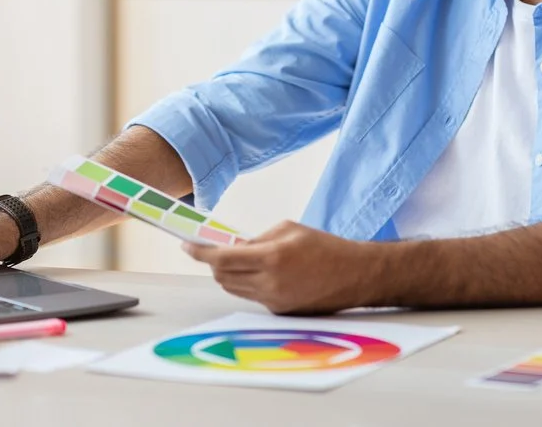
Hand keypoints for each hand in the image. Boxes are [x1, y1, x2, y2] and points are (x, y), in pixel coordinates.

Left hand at [182, 221, 376, 314]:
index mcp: (272, 257)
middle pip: (222, 276)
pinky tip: (260, 273)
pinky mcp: (279, 312)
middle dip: (213, 263)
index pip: (221, 258)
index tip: (187, 245)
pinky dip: (247, 283)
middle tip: (212, 250)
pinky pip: (251, 296)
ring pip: (234, 288)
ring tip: (238, 260)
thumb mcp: (288, 229)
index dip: (200, 252)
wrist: (353, 275)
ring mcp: (274, 301)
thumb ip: (257, 239)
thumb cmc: (324, 247)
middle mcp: (270, 283)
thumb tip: (232, 247)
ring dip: (228, 274)